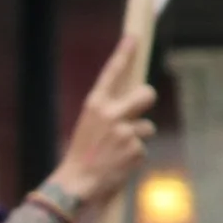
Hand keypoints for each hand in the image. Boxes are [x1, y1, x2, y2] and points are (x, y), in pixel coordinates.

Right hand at [48, 29, 157, 212]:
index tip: (134, 37)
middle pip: (146, 94)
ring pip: (147, 127)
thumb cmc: (81, 155)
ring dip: (137, 138)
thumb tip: (134, 102)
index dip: (124, 53)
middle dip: (146, 100)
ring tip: (117, 152)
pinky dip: (134, 157)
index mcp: (94, 105)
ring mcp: (125, 131)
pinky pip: (143, 148)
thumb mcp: (89, 126)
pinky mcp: (135, 149)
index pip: (111, 73)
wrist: (76, 185)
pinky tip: (119, 164)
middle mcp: (110, 114)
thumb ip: (108, 112)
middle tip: (138, 111)